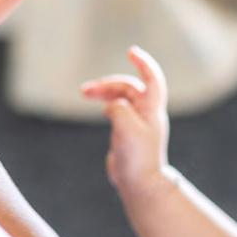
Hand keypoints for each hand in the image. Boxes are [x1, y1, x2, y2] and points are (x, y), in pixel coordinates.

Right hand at [80, 46, 169, 193]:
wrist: (139, 184)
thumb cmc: (137, 158)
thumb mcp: (126, 128)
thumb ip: (118, 109)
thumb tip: (112, 106)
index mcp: (152, 110)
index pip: (152, 79)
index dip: (144, 63)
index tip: (131, 51)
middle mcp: (147, 114)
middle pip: (128, 87)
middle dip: (108, 83)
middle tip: (86, 90)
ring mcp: (137, 123)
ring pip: (121, 97)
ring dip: (104, 92)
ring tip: (84, 92)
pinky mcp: (127, 133)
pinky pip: (117, 110)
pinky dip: (107, 103)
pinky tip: (99, 107)